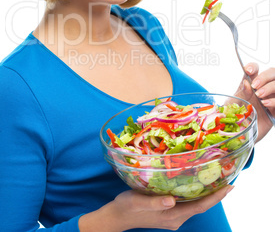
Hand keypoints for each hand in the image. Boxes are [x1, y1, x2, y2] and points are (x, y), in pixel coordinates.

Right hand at [108, 186, 233, 230]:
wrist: (118, 216)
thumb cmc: (127, 206)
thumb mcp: (138, 201)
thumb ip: (154, 202)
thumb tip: (172, 199)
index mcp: (172, 216)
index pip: (200, 206)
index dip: (216, 197)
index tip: (229, 186)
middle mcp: (176, 218)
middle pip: (201, 205)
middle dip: (215, 193)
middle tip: (227, 177)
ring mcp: (173, 216)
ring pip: (195, 204)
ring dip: (206, 193)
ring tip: (216, 178)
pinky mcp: (169, 212)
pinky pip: (188, 203)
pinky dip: (196, 193)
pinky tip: (197, 183)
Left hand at [234, 62, 273, 141]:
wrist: (239, 134)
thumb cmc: (234, 116)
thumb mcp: (233, 105)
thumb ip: (240, 94)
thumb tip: (247, 83)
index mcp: (250, 83)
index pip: (255, 69)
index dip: (253, 67)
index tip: (248, 71)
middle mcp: (262, 88)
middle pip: (272, 72)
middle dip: (265, 76)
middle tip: (255, 86)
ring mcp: (271, 98)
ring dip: (271, 87)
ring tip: (260, 96)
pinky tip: (266, 105)